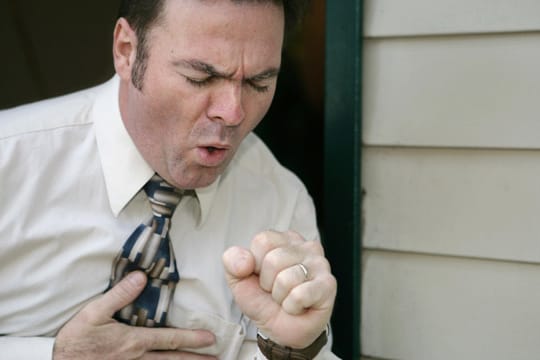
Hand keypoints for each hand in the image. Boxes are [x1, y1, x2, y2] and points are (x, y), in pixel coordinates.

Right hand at [53, 271, 215, 359]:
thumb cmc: (76, 340)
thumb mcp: (94, 312)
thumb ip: (119, 295)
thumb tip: (140, 277)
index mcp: (134, 341)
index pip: (170, 339)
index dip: (192, 338)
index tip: (210, 338)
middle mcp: (138, 358)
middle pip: (173, 359)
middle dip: (197, 358)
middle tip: (218, 358)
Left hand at [222, 230, 336, 348]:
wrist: (280, 330)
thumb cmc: (264, 300)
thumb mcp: (239, 279)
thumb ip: (233, 261)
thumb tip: (245, 261)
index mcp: (284, 239)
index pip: (262, 241)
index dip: (255, 265)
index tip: (261, 276)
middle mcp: (306, 246)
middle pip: (273, 260)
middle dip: (267, 283)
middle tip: (276, 291)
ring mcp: (320, 264)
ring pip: (285, 279)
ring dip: (280, 297)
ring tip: (287, 298)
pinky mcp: (328, 285)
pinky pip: (299, 295)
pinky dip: (292, 307)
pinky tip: (298, 306)